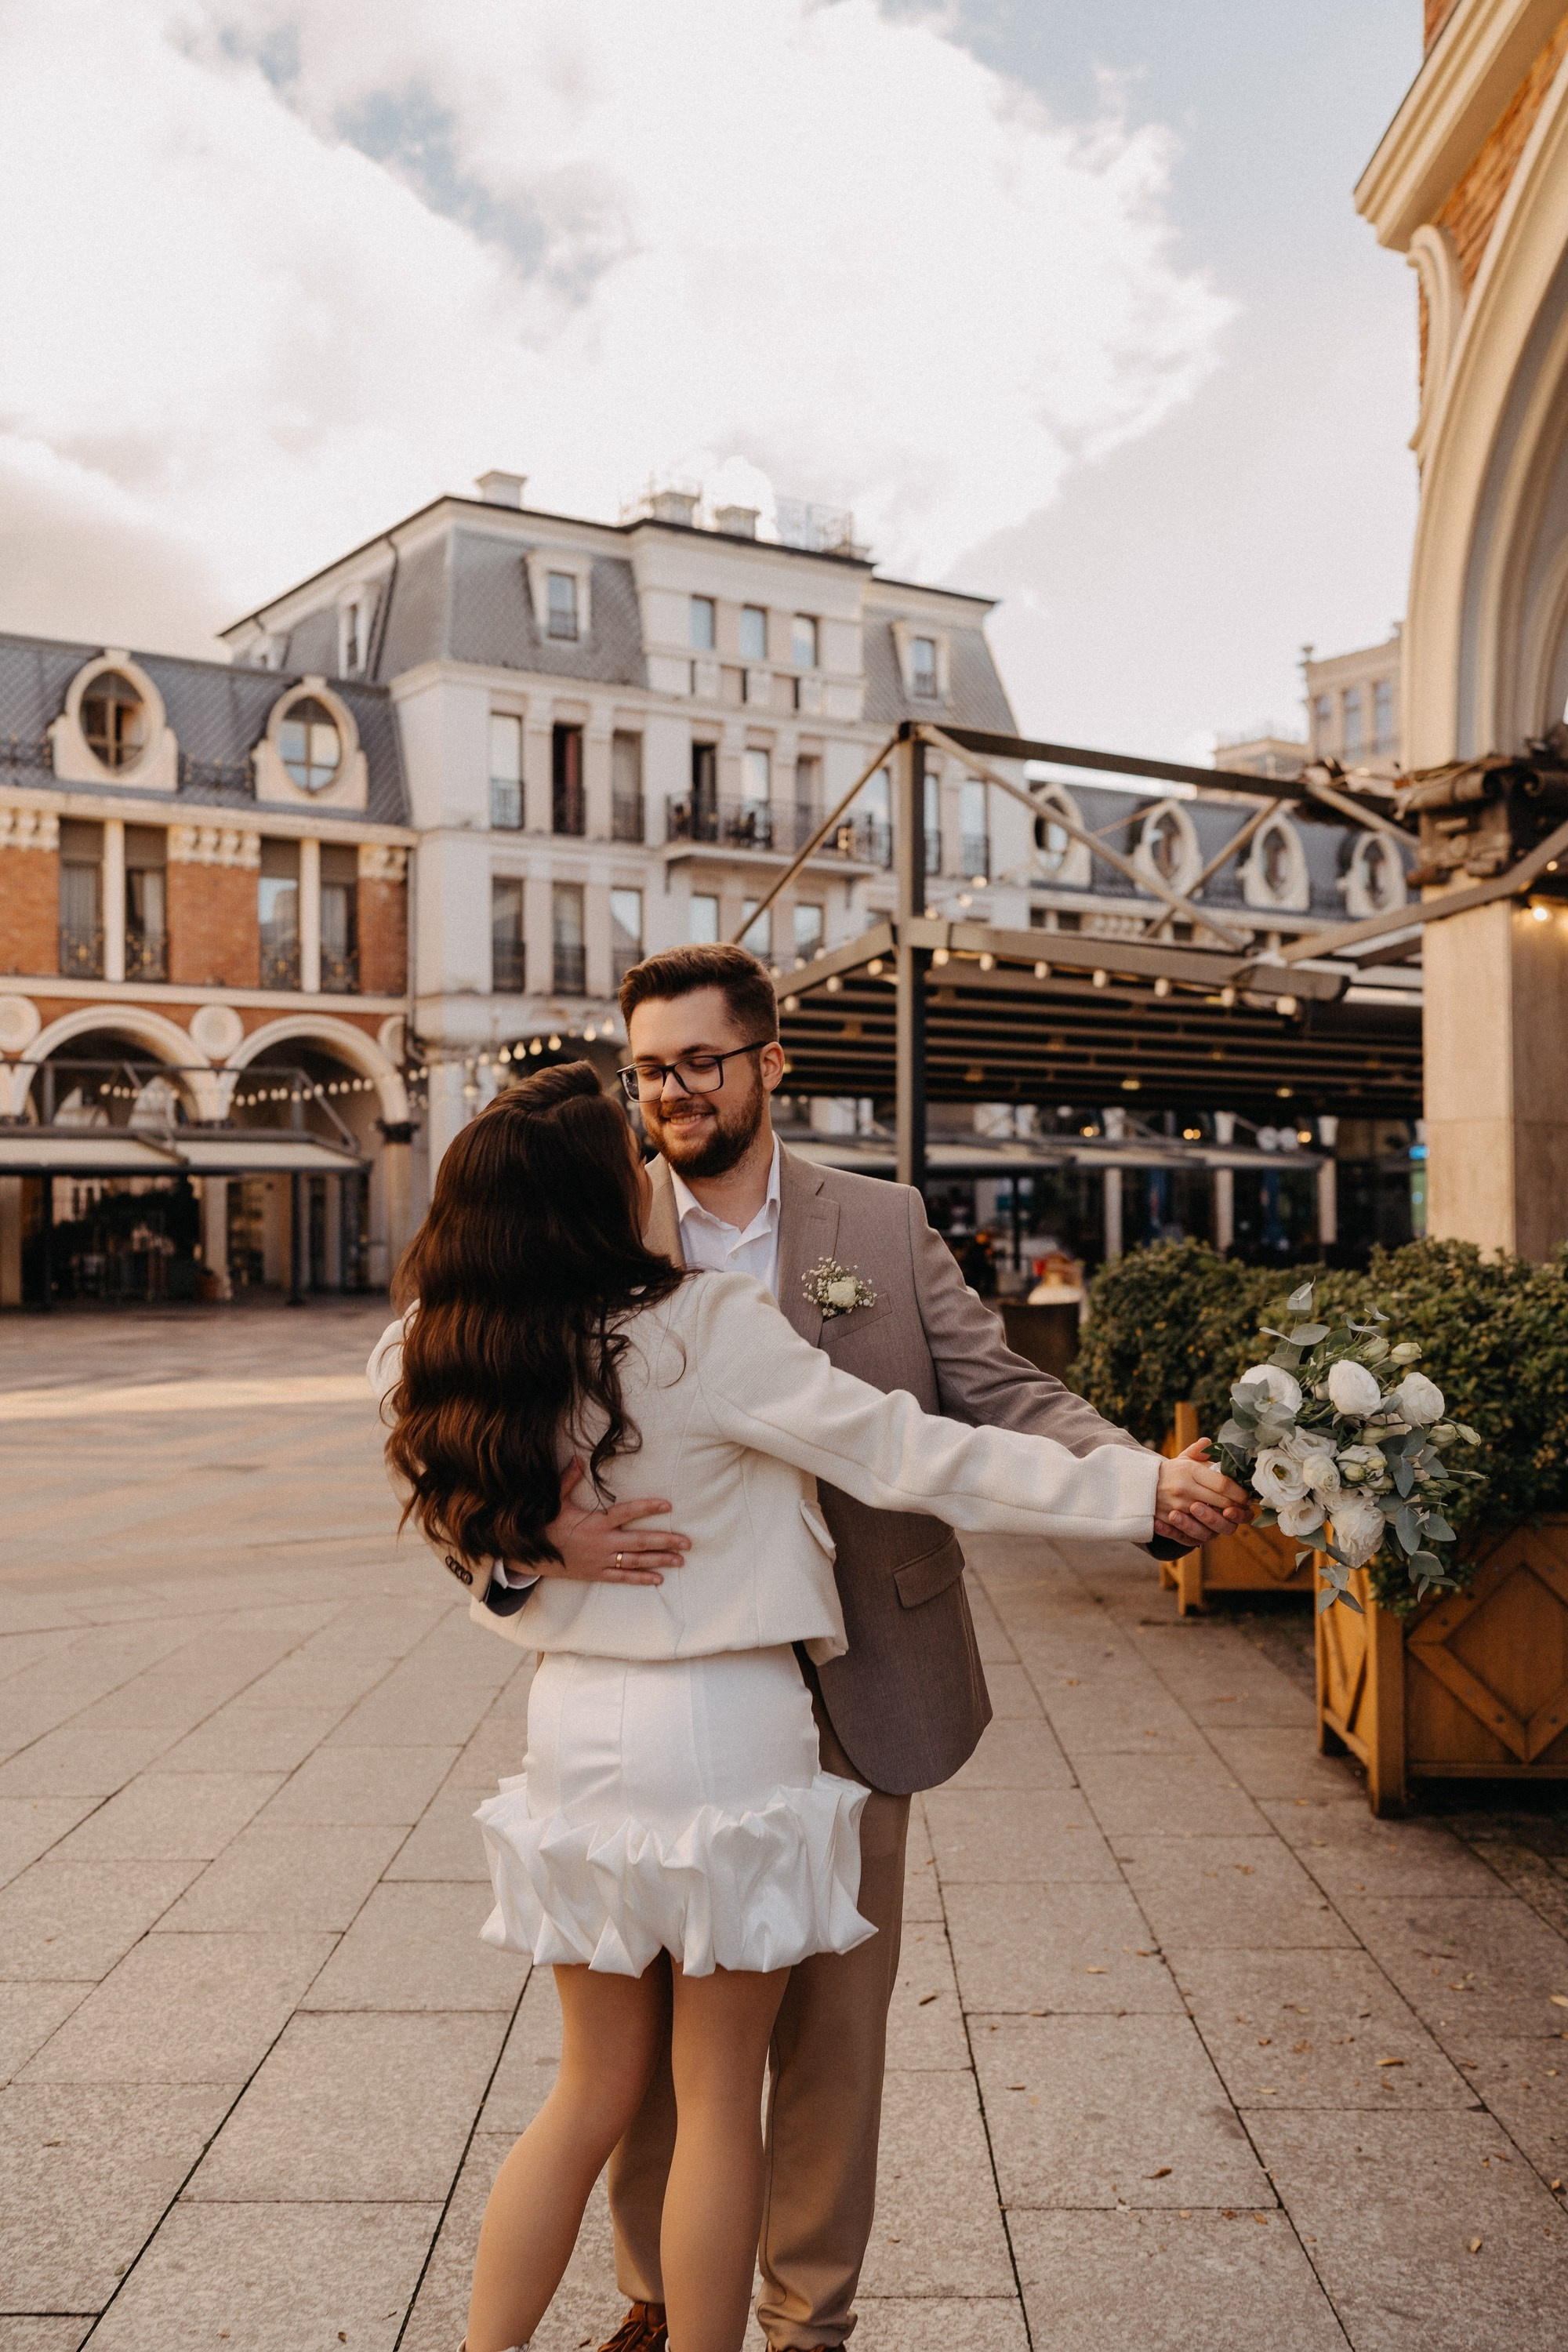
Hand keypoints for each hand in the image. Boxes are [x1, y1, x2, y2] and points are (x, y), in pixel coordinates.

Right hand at [504, 1457, 692, 1587]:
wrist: (532, 1556)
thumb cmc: (547, 1525)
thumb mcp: (556, 1500)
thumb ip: (569, 1479)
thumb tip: (577, 1458)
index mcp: (596, 1522)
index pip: (628, 1512)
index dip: (648, 1508)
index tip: (668, 1505)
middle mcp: (603, 1542)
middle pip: (641, 1541)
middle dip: (666, 1541)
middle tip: (688, 1542)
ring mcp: (602, 1560)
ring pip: (636, 1561)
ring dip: (660, 1560)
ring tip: (681, 1560)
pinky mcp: (597, 1574)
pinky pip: (623, 1577)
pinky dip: (641, 1578)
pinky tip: (658, 1579)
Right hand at [1153, 1439, 1252, 1548]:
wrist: (1136, 1487)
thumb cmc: (1168, 1473)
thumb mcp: (1183, 1458)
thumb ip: (1200, 1451)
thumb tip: (1212, 1443)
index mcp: (1190, 1471)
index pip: (1223, 1483)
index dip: (1239, 1492)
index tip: (1246, 1496)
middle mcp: (1184, 1489)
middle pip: (1221, 1503)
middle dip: (1236, 1507)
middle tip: (1242, 1507)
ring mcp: (1177, 1507)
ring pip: (1210, 1521)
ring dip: (1222, 1520)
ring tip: (1227, 1516)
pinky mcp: (1170, 1522)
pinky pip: (1194, 1533)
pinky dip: (1205, 1531)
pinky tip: (1211, 1526)